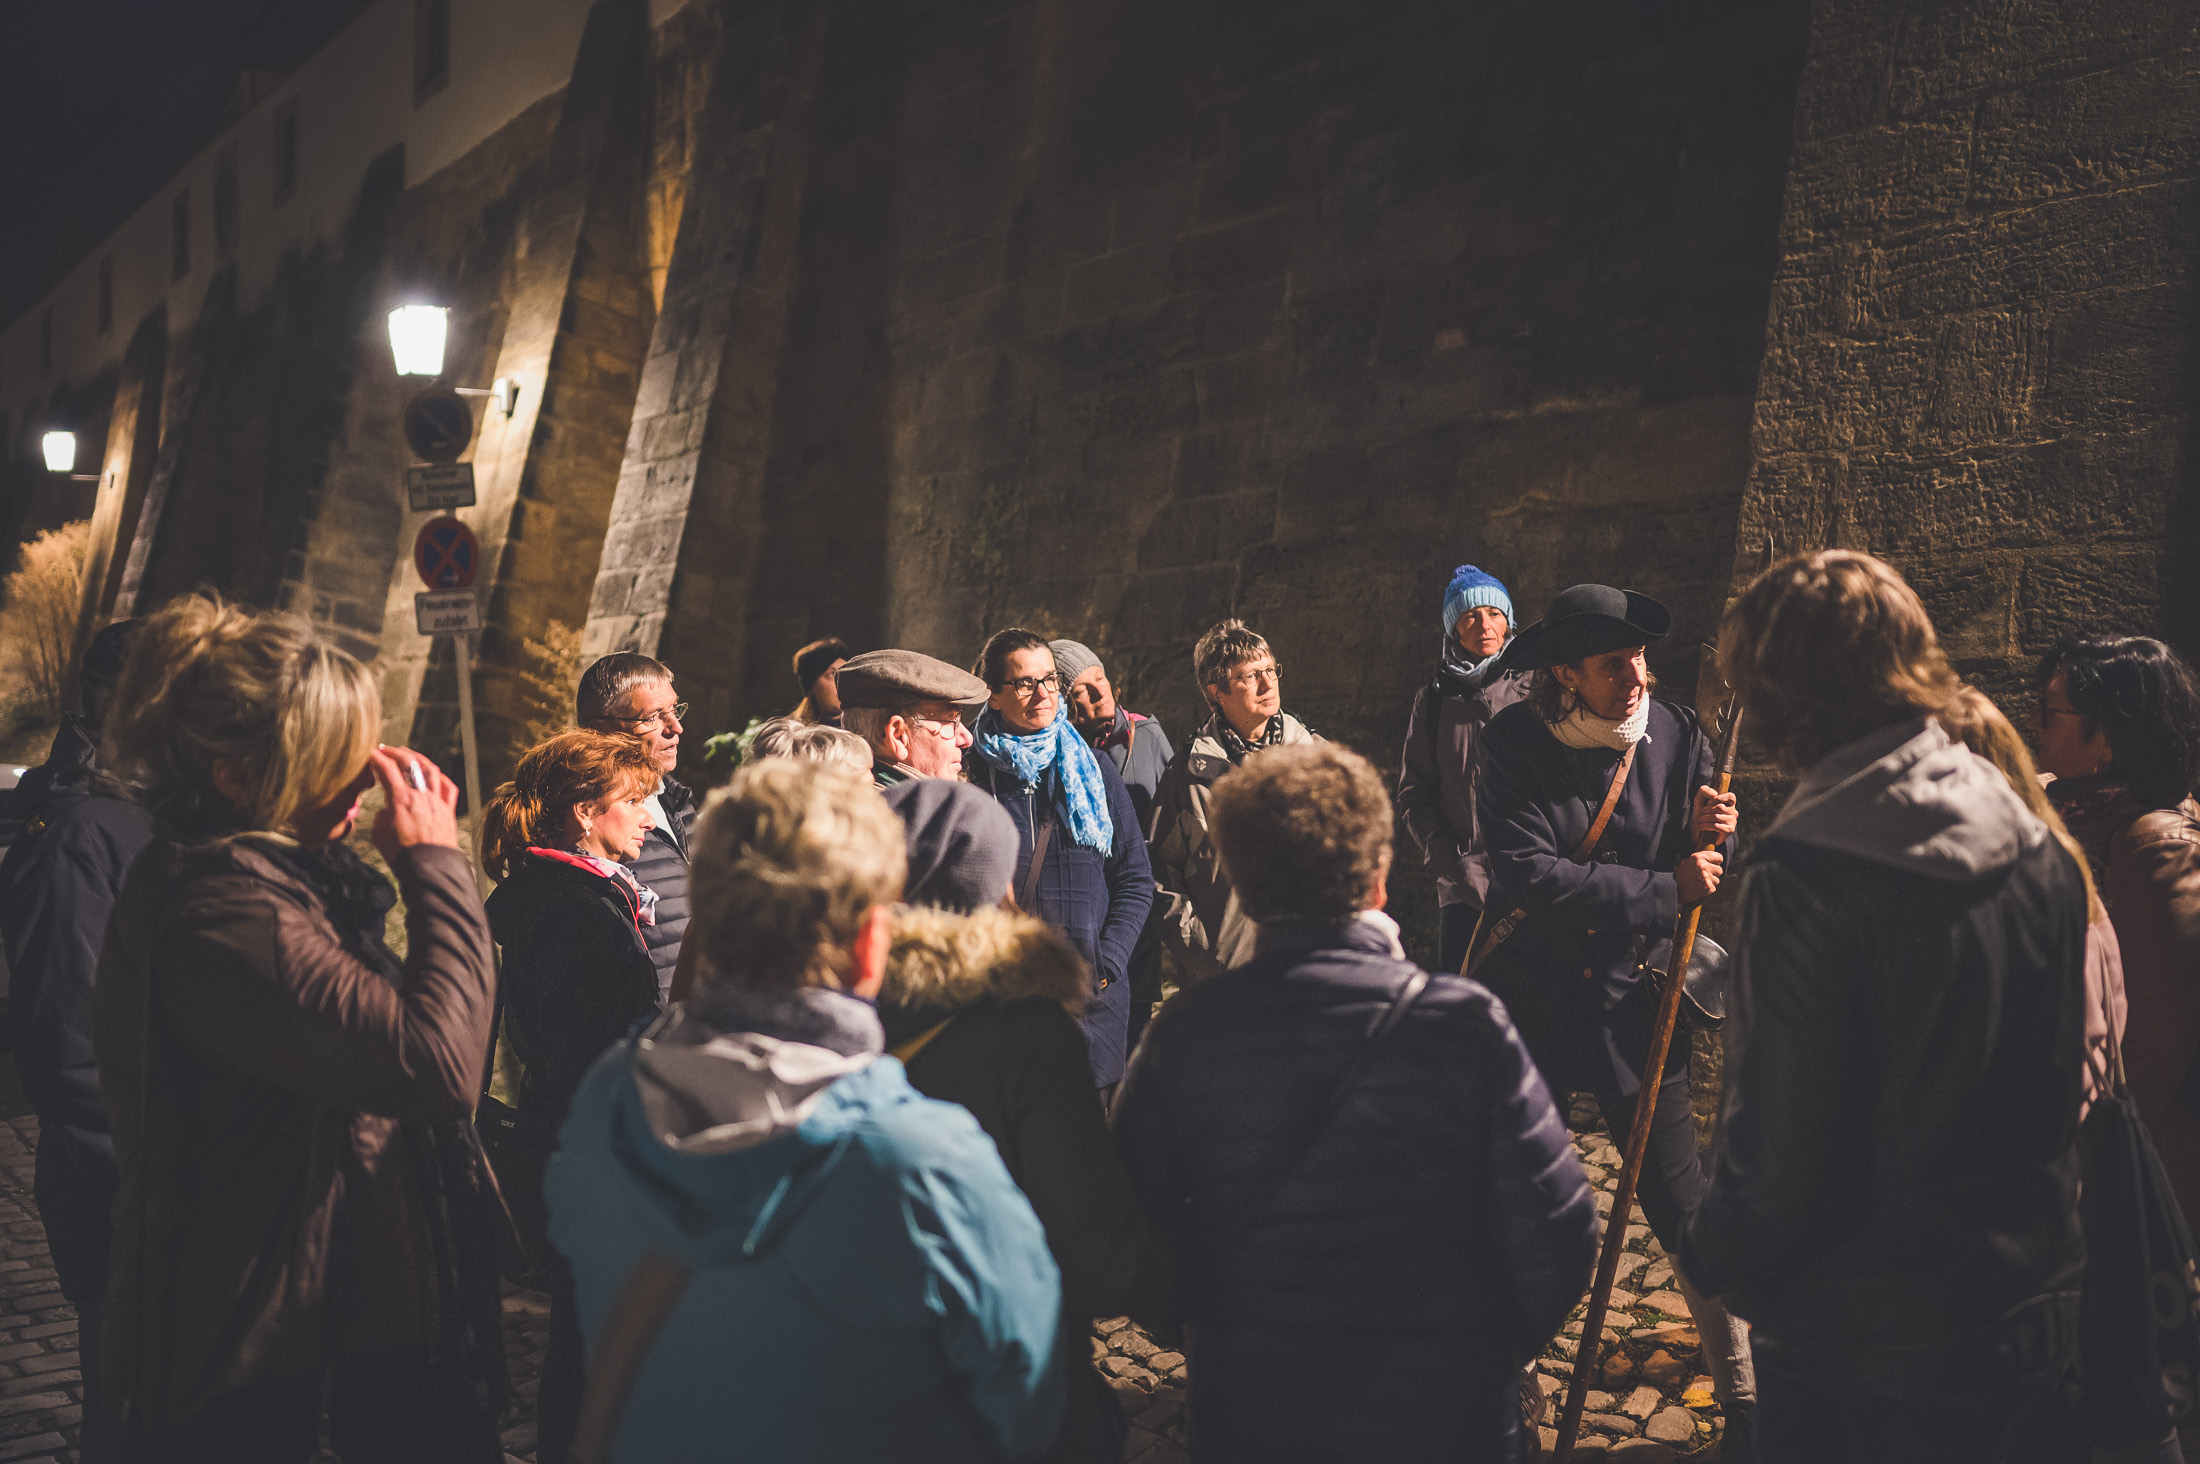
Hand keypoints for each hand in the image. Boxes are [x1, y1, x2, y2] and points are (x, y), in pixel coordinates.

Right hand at [368, 746, 460, 862]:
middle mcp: (421, 796)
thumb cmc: (401, 854)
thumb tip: (389, 810)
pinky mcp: (448, 811)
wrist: (428, 868)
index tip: (369, 753)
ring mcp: (437, 802)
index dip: (376, 758)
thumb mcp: (379, 833)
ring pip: (431, 770)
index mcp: (401, 799)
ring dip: (418, 758)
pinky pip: (448, 788)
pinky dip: (440, 777)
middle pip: (409, 763)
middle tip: (386, 750)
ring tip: (409, 755)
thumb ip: (382, 814)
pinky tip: (434, 775)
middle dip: (395, 753)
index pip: (387, 769)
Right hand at [1676, 849, 1723, 905]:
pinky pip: (1713, 888)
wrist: (1674, 890)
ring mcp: (1706, 877)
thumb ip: (1699, 859)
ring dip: (1710, 882)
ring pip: (1717, 880)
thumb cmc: (1680, 876)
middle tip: (1704, 876)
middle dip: (1714, 873)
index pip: (1719, 857)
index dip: (1716, 862)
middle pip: (1719, 870)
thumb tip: (1711, 858)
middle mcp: (1703, 866)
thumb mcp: (1686, 862)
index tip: (1713, 864)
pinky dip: (1707, 890)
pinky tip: (1699, 888)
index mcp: (1698, 857)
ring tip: (1699, 883)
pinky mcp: (1708, 887)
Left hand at [1691, 783, 1737, 841]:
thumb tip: (1714, 794)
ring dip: (1704, 818)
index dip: (1719, 798)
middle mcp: (1733, 812)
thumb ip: (1704, 790)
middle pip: (1720, 807)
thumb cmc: (1700, 813)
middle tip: (1700, 814)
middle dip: (1706, 810)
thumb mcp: (1699, 799)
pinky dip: (1706, 826)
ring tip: (1699, 820)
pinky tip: (1702, 826)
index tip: (1708, 802)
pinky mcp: (1729, 830)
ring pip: (1717, 817)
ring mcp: (1733, 821)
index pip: (1731, 796)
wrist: (1698, 830)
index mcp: (1729, 803)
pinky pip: (1716, 826)